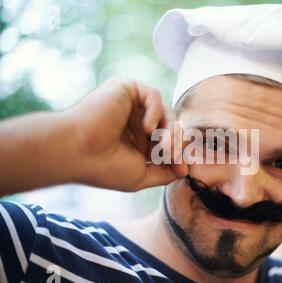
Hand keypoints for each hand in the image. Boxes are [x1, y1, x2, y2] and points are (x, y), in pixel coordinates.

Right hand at [69, 78, 187, 190]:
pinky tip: (146, 127)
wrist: (78, 151)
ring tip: (164, 146)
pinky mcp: (126, 89)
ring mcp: (131, 106)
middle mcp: (136, 122)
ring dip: (171, 130)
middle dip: (178, 143)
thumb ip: (164, 172)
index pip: (168, 142)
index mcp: (138, 142)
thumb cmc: (105, 167)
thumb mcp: (141, 175)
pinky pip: (153, 95)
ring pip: (166, 112)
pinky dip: (155, 111)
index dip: (179, 154)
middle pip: (171, 127)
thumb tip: (185, 169)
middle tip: (174, 156)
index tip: (182, 169)